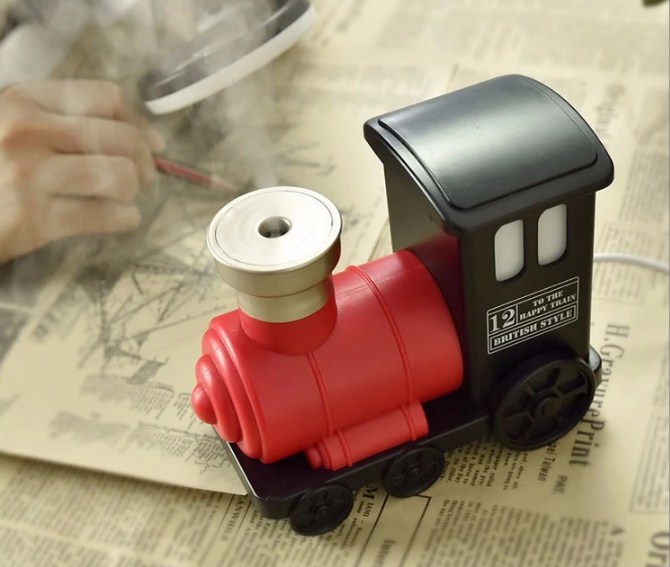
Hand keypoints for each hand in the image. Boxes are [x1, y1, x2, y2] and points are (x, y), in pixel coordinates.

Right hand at [0, 80, 164, 262]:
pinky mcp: (32, 221)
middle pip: (122, 137)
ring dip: (134, 189)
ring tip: (127, 196)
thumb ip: (51, 118)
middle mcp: (27, 131)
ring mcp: (29, 176)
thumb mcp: (4, 123)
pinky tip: (124, 218)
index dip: (137, 122)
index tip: (151, 141)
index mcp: (21, 100)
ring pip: (120, 175)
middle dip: (146, 160)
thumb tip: (126, 132)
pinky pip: (103, 215)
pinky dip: (124, 218)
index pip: (105, 98)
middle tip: (148, 175)